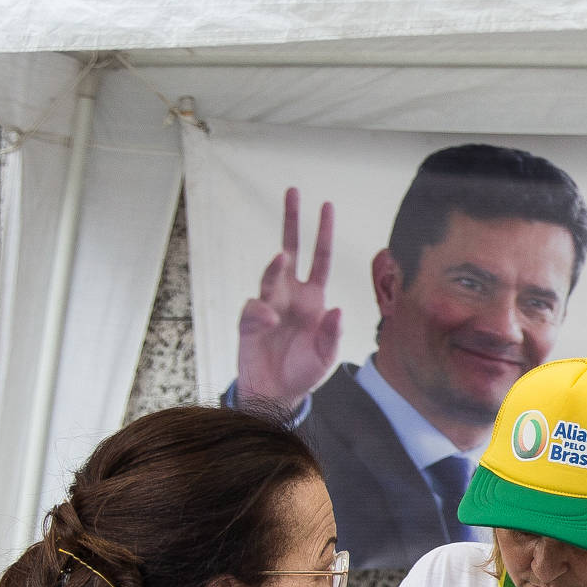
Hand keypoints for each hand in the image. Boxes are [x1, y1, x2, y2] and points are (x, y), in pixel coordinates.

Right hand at [236, 188, 342, 411]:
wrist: (277, 395)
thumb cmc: (304, 371)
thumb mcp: (327, 355)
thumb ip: (333, 333)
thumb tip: (336, 309)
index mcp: (312, 298)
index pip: (319, 258)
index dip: (323, 233)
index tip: (326, 206)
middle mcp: (290, 295)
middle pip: (290, 250)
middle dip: (292, 221)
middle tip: (293, 191)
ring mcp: (269, 305)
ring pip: (269, 275)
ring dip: (275, 266)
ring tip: (282, 258)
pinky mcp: (250, 323)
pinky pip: (254, 309)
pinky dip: (260, 312)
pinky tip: (269, 321)